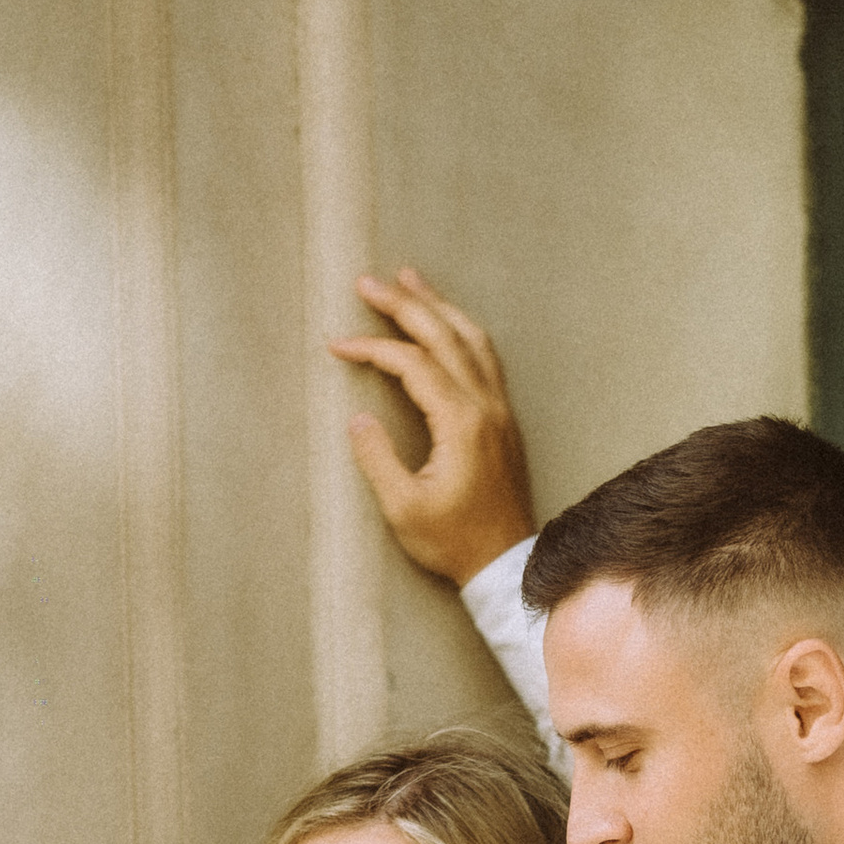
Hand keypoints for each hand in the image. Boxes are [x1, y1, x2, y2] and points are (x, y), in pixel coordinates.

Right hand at [329, 266, 536, 585]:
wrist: (506, 563)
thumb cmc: (454, 542)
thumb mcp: (404, 509)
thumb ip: (378, 460)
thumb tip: (358, 419)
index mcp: (460, 422)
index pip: (411, 363)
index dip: (371, 348)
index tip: (337, 346)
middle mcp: (485, 406)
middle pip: (443, 336)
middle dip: (403, 304)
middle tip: (368, 281)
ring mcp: (500, 410)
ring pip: (472, 339)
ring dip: (438, 306)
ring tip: (410, 279)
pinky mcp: (503, 420)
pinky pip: (485, 357)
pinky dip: (461, 330)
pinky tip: (446, 323)